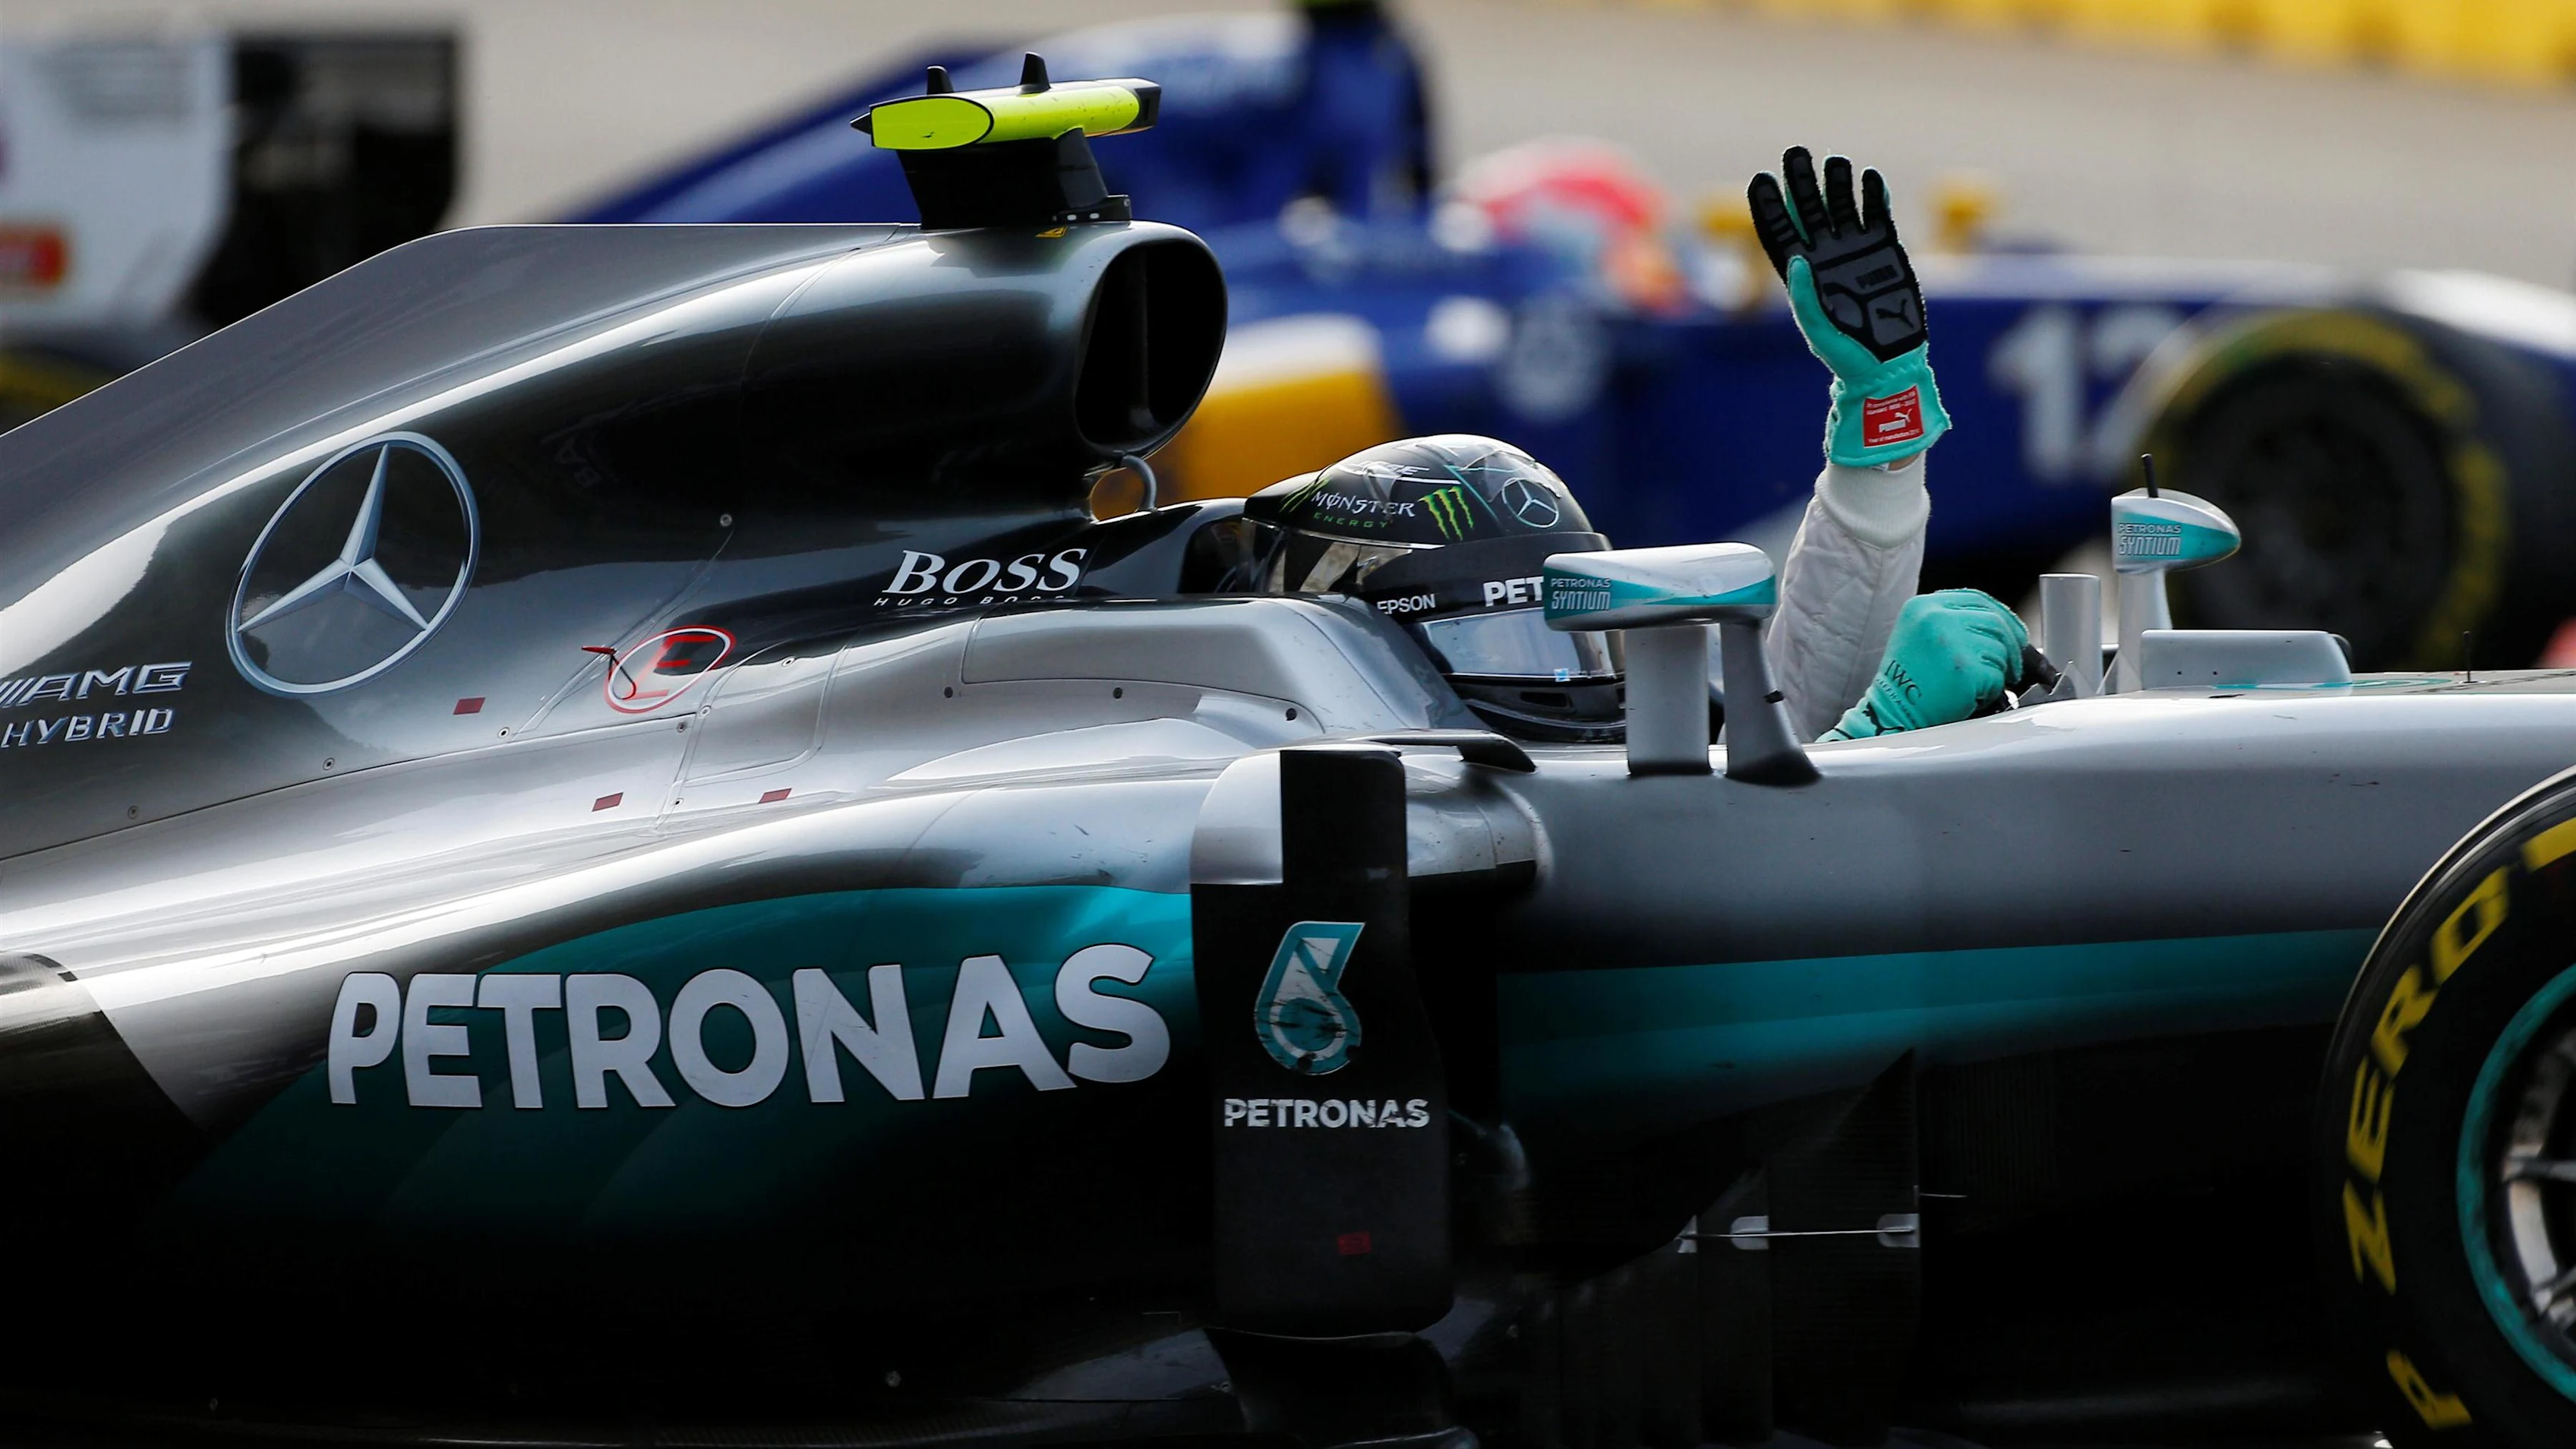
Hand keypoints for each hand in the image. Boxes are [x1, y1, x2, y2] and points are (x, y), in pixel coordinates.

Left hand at [1749, 147, 1949, 466]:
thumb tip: (1796, 260)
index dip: (1770, 206)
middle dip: (1802, 182)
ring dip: (1837, 184)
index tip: (1762, 179)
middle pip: (1809, 211)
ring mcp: (1855, 252)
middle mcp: (1825, 257)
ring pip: (1842, 208)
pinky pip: (1878, 217)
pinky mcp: (1885, 251)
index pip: (1780, 232)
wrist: (1888, 363)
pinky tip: (1870, 177)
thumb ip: (1806, 297)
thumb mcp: (1819, 329)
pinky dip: (1874, 197)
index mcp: (1801, 274)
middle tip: (1797, 153)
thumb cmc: (1847, 354)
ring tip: (1835, 161)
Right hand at [1822, 589, 2026, 739]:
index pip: (1978, 599)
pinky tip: (1971, 697)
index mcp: (1924, 606)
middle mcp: (1936, 617)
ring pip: (2001, 650)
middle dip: (2012, 647)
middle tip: (2012, 668)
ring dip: (1997, 672)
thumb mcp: (1920, 636)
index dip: (2004, 617)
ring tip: (1974, 686)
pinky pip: (1997, 677)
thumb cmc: (1907, 683)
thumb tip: (2006, 628)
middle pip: (1996, 622)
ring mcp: (1950, 642)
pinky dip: (1991, 691)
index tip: (2016, 634)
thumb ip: (1954, 622)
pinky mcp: (1964, 669)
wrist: (1890, 715)